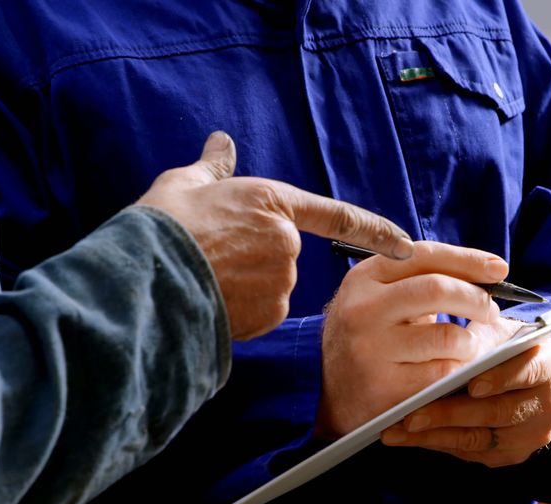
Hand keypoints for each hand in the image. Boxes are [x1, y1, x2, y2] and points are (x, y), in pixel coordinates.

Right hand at [138, 131, 413, 339]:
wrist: (143, 277)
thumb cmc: (161, 226)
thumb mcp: (185, 184)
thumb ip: (214, 167)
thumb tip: (222, 141)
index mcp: (272, 202)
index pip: (336, 216)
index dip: (375, 230)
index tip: (407, 245)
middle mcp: (286, 241)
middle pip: (283, 255)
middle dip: (256, 259)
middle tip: (213, 259)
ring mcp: (281, 280)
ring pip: (272, 286)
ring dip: (249, 287)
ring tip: (207, 280)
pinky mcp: (269, 314)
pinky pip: (262, 313)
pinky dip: (243, 312)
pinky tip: (213, 302)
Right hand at [318, 242, 508, 437]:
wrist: (321, 387)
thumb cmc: (367, 336)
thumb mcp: (379, 297)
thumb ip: (421, 280)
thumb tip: (487, 272)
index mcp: (365, 278)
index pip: (424, 255)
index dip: (468, 259)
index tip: (499, 269)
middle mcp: (364, 309)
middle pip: (438, 289)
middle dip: (477, 298)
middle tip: (490, 310)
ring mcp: (371, 349)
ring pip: (449, 337)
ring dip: (471, 343)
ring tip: (468, 347)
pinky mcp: (384, 387)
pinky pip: (443, 375)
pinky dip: (459, 372)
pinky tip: (455, 371)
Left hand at [381, 317, 550, 467]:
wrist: (528, 376)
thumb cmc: (506, 346)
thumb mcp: (498, 331)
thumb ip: (480, 339)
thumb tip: (447, 352)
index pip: (527, 373)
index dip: (499, 379)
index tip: (471, 384)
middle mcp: (549, 405)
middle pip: (498, 413)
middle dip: (452, 414)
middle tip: (413, 414)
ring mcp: (532, 435)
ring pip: (480, 439)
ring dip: (436, 435)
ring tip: (400, 430)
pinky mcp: (512, 454)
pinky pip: (472, 453)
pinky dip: (439, 444)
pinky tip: (411, 438)